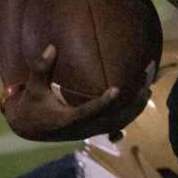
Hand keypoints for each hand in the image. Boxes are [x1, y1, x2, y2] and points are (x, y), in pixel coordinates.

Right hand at [0, 45, 147, 141]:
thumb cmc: (32, 105)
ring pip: (118, 124)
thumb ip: (41, 68)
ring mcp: (89, 131)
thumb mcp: (33, 87)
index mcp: (67, 119)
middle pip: (113, 120)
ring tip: (148, 90)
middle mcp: (82, 128)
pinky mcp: (93, 130)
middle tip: (146, 86)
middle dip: (132, 105)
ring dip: (134, 109)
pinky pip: (116, 124)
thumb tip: (52, 47)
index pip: (89, 112)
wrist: (30, 128)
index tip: (117, 90)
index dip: (103, 103)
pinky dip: (129, 113)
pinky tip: (139, 99)